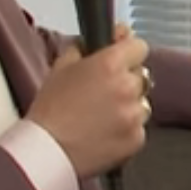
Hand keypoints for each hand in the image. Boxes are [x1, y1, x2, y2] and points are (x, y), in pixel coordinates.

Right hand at [26, 27, 151, 178]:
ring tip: (102, 115)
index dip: (128, 51)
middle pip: (142, 75)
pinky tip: (105, 132)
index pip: (139, 46)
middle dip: (127, 80)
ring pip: (142, 103)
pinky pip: (139, 128)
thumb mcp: (61, 67)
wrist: (48, 150)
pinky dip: (126, 129)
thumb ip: (84, 47)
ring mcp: (134, 115)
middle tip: (104, 92)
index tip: (121, 57)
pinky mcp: (137, 139)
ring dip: (129, 106)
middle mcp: (127, 87)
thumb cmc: (50, 110)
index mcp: (110, 64)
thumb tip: (99, 39)